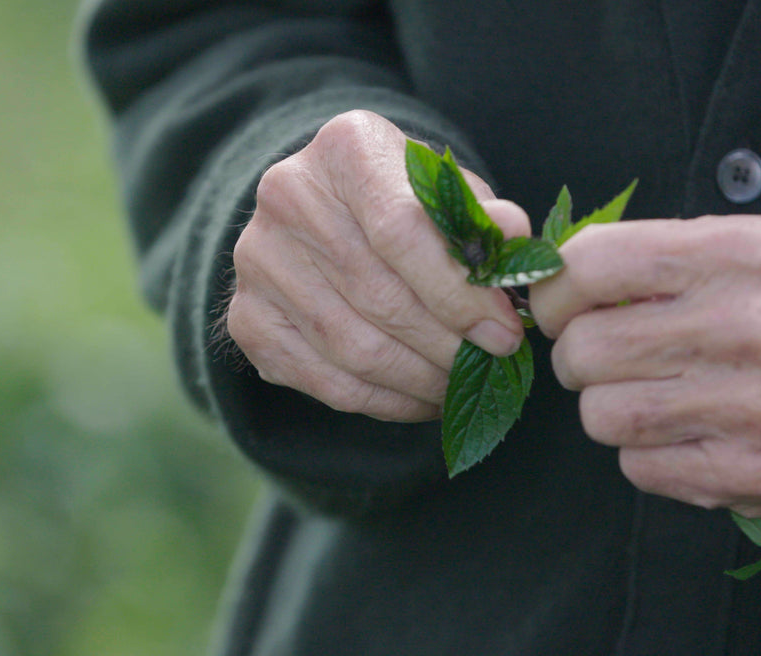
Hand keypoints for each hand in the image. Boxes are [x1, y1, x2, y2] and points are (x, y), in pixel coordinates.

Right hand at [226, 110, 529, 421]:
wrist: (326, 216)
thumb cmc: (402, 203)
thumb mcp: (447, 193)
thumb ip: (479, 216)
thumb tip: (513, 234)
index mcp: (344, 149)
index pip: (401, 231)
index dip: (458, 293)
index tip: (505, 333)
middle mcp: (285, 197)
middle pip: (378, 296)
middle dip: (447, 344)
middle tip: (492, 366)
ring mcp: (256, 262)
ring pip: (353, 348)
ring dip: (420, 379)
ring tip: (461, 384)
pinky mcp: (247, 320)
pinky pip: (326, 382)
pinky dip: (384, 402)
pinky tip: (420, 397)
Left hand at [530, 215, 760, 516]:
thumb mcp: (752, 246)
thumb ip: (659, 255)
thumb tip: (563, 276)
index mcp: (731, 258)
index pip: (590, 266)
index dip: (556, 289)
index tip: (562, 303)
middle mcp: (736, 329)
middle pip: (583, 351)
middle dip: (577, 353)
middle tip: (602, 353)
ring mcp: (743, 408)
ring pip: (601, 416)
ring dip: (608, 405)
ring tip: (647, 391)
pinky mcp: (748, 473)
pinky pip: (638, 467)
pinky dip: (644, 452)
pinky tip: (682, 430)